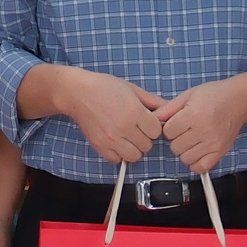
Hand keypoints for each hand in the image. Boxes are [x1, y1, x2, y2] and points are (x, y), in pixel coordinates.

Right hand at [53, 68, 170, 167]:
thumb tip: (169, 110)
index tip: (146, 120)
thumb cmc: (104, 86)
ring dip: (134, 148)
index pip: (156, 131)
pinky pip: (117, 160)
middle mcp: (123, 128)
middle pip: (147, 145)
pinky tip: (117, 142)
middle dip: (145, 137)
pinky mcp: (100, 146)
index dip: (153, 126)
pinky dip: (119, 154)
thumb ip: (152, 101)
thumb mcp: (132, 88)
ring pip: (134, 156)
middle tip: (136, 128)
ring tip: (128, 137)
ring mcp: (111, 139)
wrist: (77, 92)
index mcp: (134, 112)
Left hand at [152, 79, 246, 174]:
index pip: (167, 131)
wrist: (240, 100)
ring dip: (185, 151)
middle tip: (185, 130)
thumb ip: (168, 109)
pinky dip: (195, 162)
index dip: (169, 127)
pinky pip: (200, 167)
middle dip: (176, 139)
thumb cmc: (214, 95)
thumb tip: (152, 119)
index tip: (176, 122)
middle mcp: (204, 131)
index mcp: (194, 114)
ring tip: (192, 139)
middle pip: (175, 146)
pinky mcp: (220, 152)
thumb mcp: (188, 95)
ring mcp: (213, 144)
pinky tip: (197, 151)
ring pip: (185, 158)